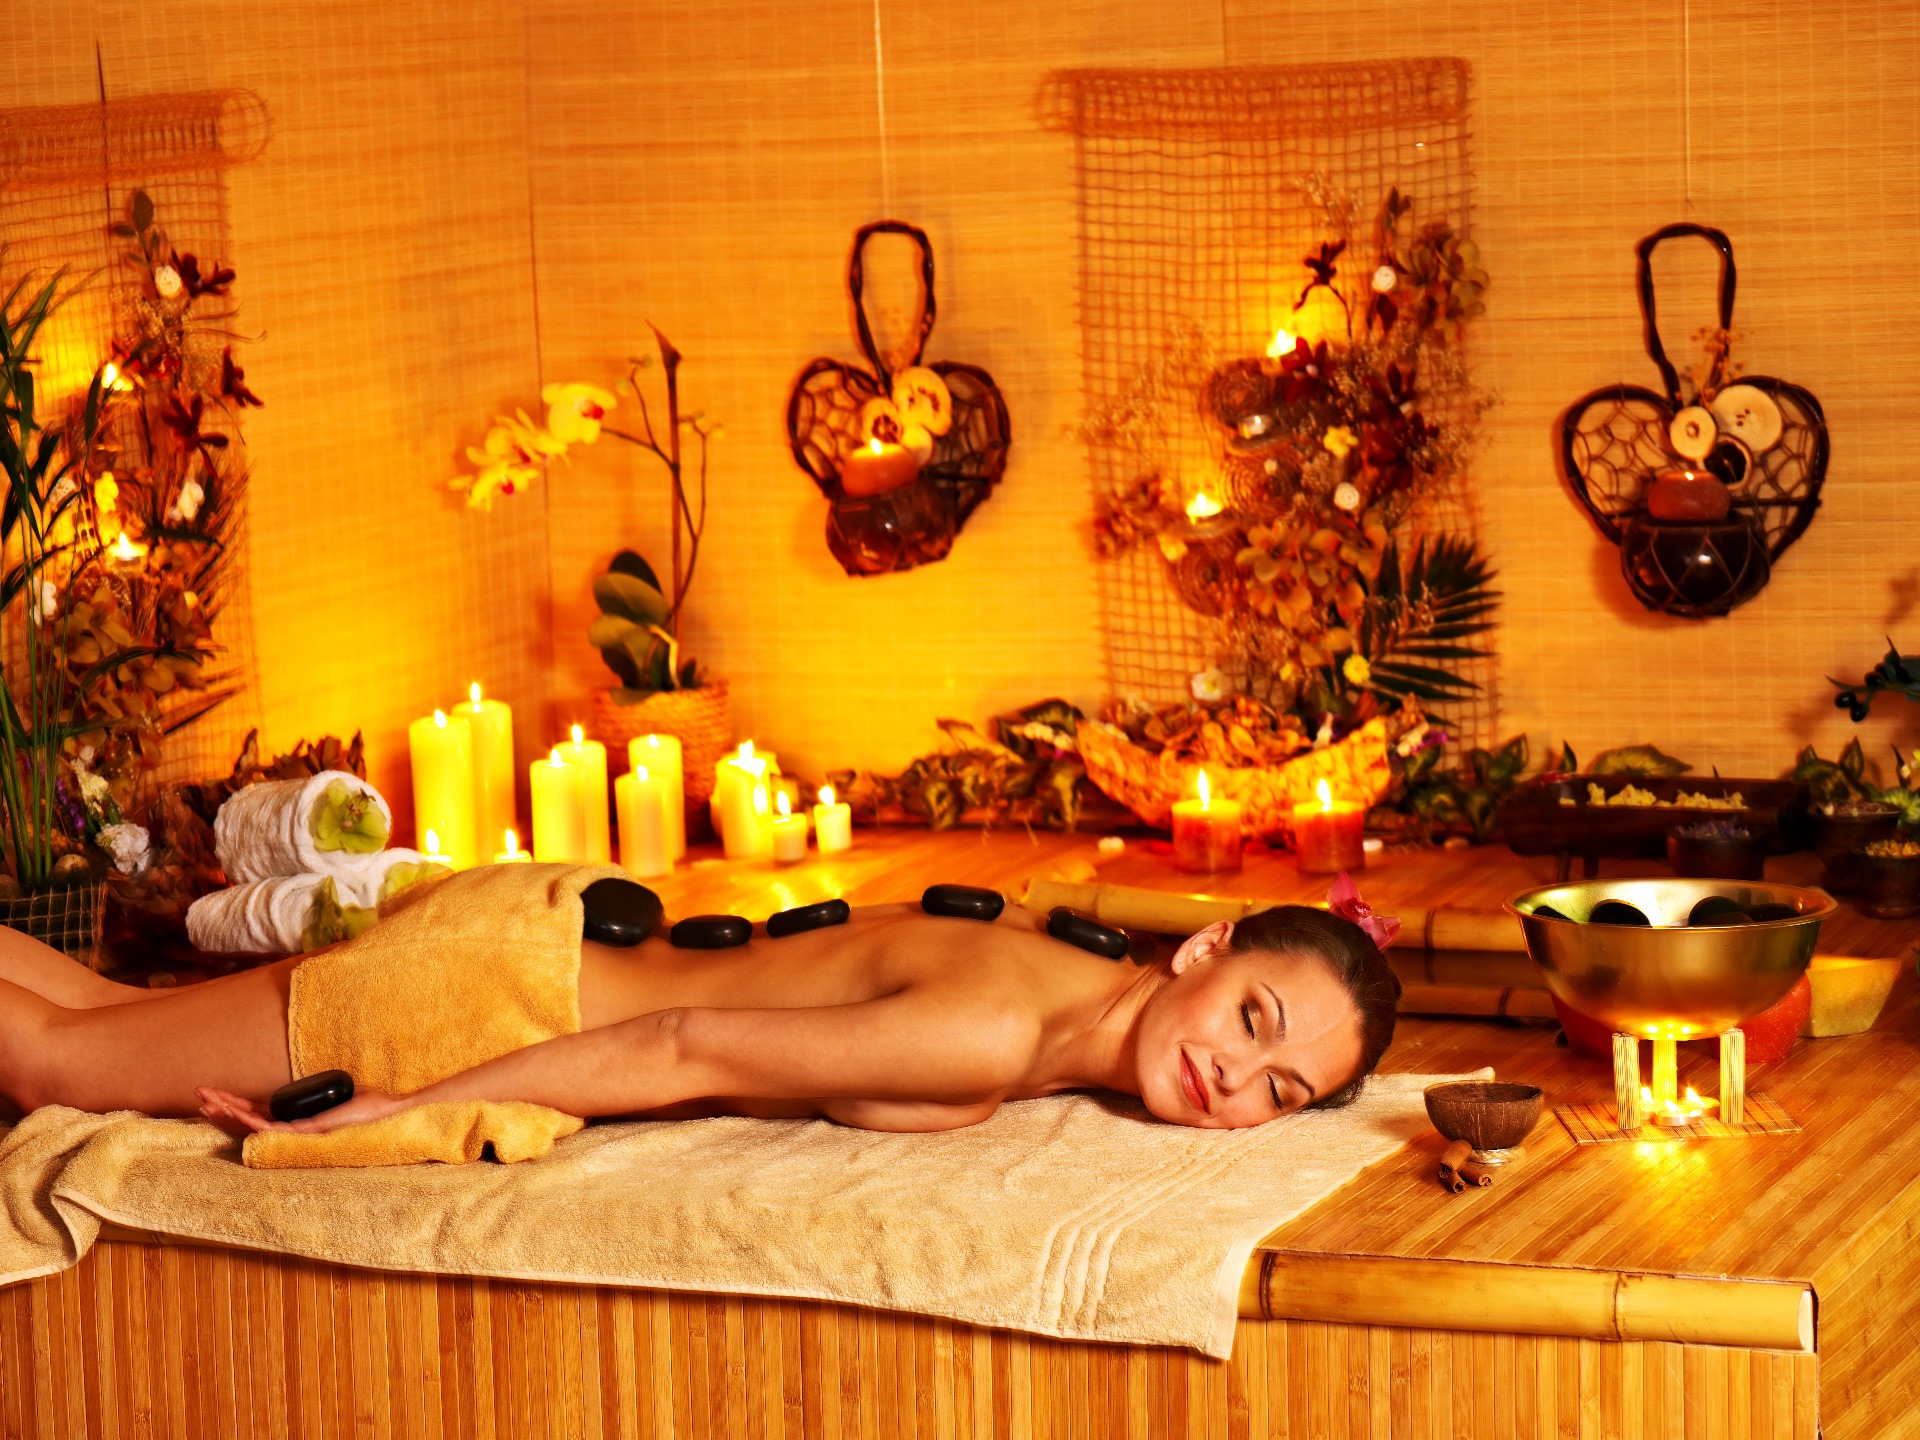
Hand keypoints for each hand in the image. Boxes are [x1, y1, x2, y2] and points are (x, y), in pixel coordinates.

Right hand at [195, 1085, 405, 1137]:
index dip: (234, 1104)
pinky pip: (274, 1128)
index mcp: (297, 1120)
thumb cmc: (368, 1105)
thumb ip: (315, 1092)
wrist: (390, 1110)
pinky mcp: (309, 1133)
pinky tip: (236, 1114)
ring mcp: (299, 1133)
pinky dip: (252, 1121)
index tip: (214, 1093)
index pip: (257, 1113)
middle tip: (198, 1094)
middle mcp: (293, 1129)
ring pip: (254, 1126)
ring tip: (207, 1102)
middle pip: (248, 1120)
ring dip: (229, 1114)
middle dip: (222, 1107)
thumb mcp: (335, 1093)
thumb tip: (306, 1081)